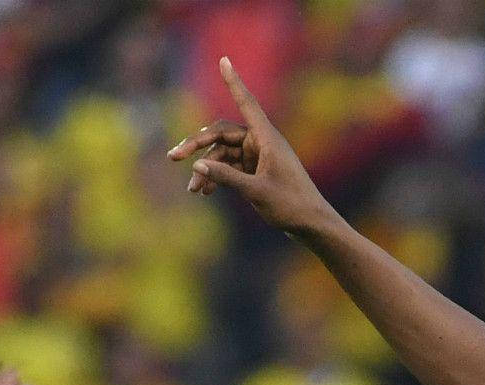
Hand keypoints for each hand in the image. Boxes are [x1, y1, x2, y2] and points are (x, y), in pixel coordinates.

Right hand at [168, 57, 335, 235]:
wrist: (311, 225)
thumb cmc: (291, 206)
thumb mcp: (256, 191)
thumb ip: (226, 177)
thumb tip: (197, 164)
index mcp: (267, 138)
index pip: (246, 103)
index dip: (234, 82)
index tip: (224, 60)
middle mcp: (261, 142)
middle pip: (222, 133)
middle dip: (197, 144)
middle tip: (173, 157)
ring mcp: (257, 156)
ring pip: (222, 154)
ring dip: (206, 169)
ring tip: (193, 190)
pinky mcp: (255, 170)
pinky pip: (229, 167)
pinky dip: (216, 176)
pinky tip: (203, 191)